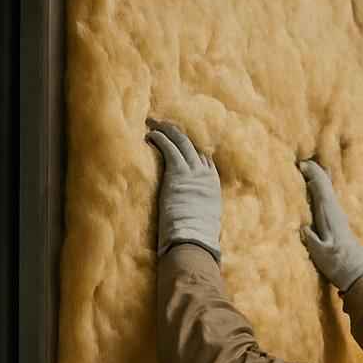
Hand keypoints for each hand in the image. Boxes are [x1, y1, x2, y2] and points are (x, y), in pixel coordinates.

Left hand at [146, 119, 221, 260]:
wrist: (193, 239)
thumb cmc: (196, 235)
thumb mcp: (204, 216)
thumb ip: (199, 205)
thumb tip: (191, 208)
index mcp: (212, 184)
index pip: (204, 158)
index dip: (190, 146)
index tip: (179, 140)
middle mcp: (205, 175)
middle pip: (192, 145)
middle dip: (177, 132)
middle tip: (163, 124)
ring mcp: (193, 173)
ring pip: (181, 142)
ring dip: (166, 130)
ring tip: (153, 124)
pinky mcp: (178, 173)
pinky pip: (169, 148)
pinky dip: (160, 139)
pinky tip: (149, 135)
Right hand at [298, 159, 362, 290]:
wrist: (357, 275)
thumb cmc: (339, 265)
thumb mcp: (322, 254)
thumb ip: (312, 240)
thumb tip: (303, 228)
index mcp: (330, 215)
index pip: (321, 188)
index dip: (313, 174)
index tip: (301, 164)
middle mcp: (335, 212)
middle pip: (325, 186)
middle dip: (315, 172)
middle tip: (301, 161)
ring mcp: (337, 217)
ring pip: (327, 192)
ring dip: (318, 180)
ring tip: (308, 169)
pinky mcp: (337, 224)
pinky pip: (327, 200)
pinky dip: (321, 191)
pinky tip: (319, 190)